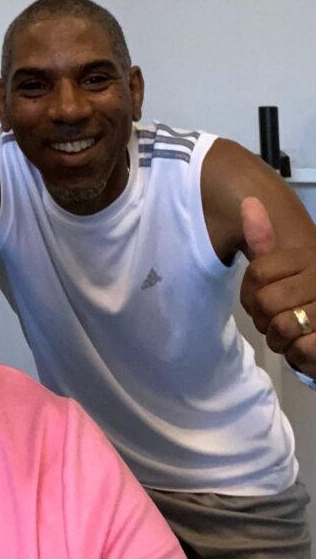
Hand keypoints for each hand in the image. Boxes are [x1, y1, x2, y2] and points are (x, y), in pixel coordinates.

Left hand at [239, 196, 315, 378]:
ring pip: (281, 327)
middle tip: (276, 326)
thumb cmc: (310, 300)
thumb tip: (247, 201)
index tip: (259, 306)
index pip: (257, 272)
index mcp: (307, 257)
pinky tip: (307, 349)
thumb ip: (265, 243)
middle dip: (264, 323)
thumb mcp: (288, 269)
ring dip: (280, 342)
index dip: (249, 296)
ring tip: (292, 338)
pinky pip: (301, 350)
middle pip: (266, 302)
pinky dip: (299, 357)